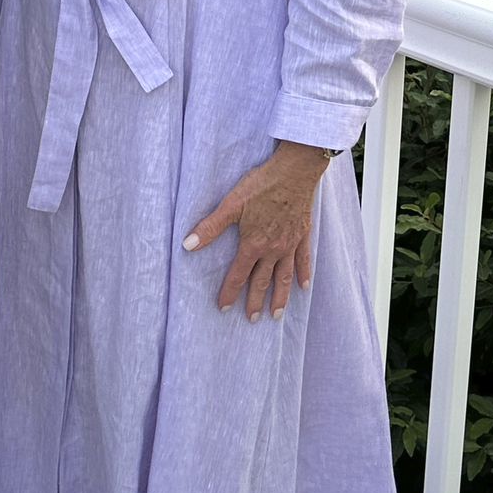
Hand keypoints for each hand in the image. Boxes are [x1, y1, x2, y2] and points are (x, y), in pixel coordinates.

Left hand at [183, 142, 328, 320]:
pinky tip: (304, 287)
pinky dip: (303, 274)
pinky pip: (303, 260)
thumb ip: (210, 227)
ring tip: (277, 314)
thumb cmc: (261, 185)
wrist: (294, 172)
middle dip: (255, 301)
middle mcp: (272, 249)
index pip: (238, 274)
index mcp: (253, 244)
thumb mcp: (231, 204)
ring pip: (284, 277)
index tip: (223, 307)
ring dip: (280, 297)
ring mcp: (289, 244)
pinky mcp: (302, 235)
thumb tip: (188, 245)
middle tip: (251, 319)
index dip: (229, 292)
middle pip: (262, 281)